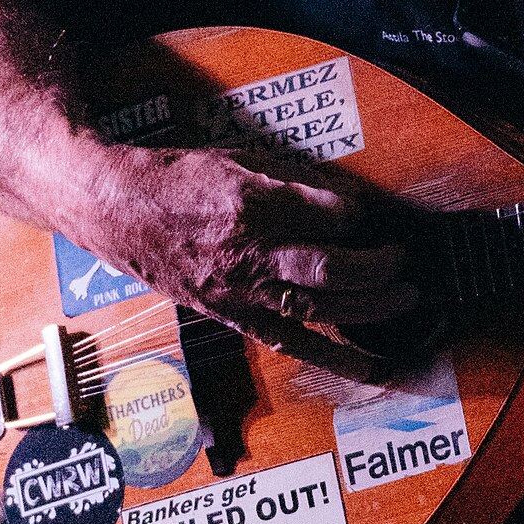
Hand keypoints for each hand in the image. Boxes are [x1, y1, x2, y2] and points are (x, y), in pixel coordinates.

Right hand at [69, 140, 417, 354]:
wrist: (118, 210)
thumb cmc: (178, 178)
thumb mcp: (240, 157)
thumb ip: (294, 178)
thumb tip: (346, 201)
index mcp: (251, 203)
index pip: (329, 214)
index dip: (357, 215)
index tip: (368, 214)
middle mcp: (248, 252)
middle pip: (329, 269)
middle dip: (377, 267)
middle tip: (402, 259)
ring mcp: (241, 290)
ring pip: (317, 309)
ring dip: (369, 308)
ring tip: (404, 298)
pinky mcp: (233, 316)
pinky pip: (290, 342)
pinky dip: (333, 357)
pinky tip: (369, 367)